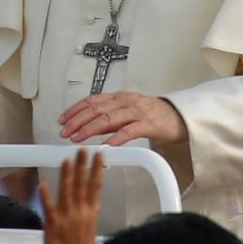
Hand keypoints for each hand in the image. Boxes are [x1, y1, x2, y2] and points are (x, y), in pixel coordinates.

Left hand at [40, 148, 105, 243]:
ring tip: (67, 159)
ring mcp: (66, 218)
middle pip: (82, 184)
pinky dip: (46, 196)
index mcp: (90, 214)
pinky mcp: (53, 226)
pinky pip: (49, 208)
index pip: (95, 186)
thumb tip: (95, 204)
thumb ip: (91, 215)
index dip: (97, 169)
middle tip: (84, 149)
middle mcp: (80, 213)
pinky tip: (43, 184)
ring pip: (67, 191)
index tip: (99, 155)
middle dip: (83, 165)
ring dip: (67, 175)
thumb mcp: (91, 232)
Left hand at [58, 91, 186, 146]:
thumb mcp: (128, 111)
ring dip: (89, 129)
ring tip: (77, 138)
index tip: (62, 120)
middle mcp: (126, 101)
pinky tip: (105, 146)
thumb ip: (110, 116)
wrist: (180, 116)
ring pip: (108, 119)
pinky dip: (115, 139)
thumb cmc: (154, 115)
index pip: (92, 100)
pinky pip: (129, 131)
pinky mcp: (148, 124)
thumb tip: (89, 125)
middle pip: (96, 109)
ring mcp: (137, 112)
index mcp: (119, 97)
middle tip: (64, 132)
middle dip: (77, 121)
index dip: (75, 110)